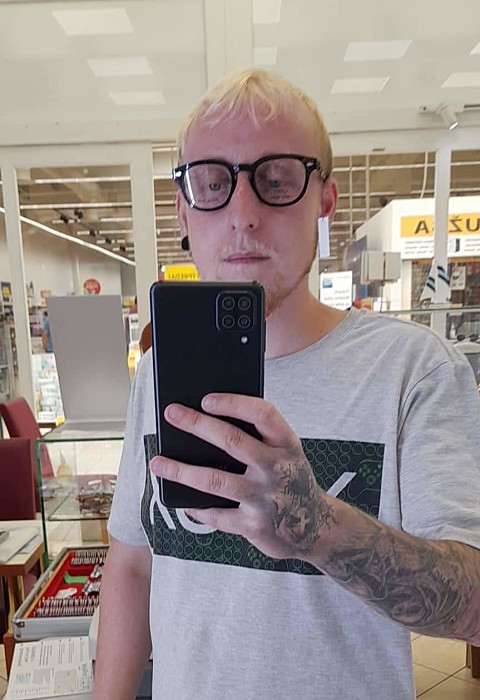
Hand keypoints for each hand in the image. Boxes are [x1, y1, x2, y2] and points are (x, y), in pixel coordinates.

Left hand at [150, 394, 336, 560]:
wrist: (317, 527)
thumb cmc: (289, 478)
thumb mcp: (285, 453)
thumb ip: (258, 438)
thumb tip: (207, 418)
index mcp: (287, 445)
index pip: (262, 414)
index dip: (234, 403)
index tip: (206, 399)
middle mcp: (277, 469)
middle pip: (232, 441)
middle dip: (197, 425)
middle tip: (171, 413)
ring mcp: (265, 499)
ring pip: (214, 480)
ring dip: (180, 470)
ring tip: (157, 462)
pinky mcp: (253, 526)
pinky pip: (215, 514)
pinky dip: (195, 507)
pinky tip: (181, 499)